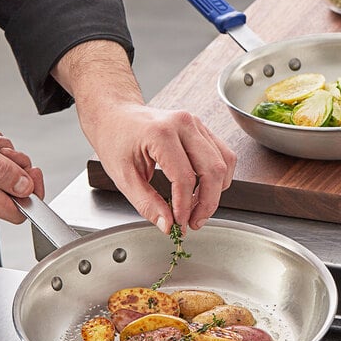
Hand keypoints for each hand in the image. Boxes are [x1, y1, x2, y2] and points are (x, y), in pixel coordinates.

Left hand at [52, 40, 235, 232]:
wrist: (115, 115)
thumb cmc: (116, 140)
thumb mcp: (124, 177)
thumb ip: (146, 203)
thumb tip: (167, 224)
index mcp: (160, 133)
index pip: (184, 178)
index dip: (185, 206)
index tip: (179, 224)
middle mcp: (183, 124)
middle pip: (213, 170)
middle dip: (207, 203)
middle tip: (194, 222)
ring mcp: (196, 124)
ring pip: (224, 162)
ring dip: (216, 191)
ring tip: (198, 208)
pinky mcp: (202, 129)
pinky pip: (223, 154)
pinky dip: (218, 176)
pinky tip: (203, 190)